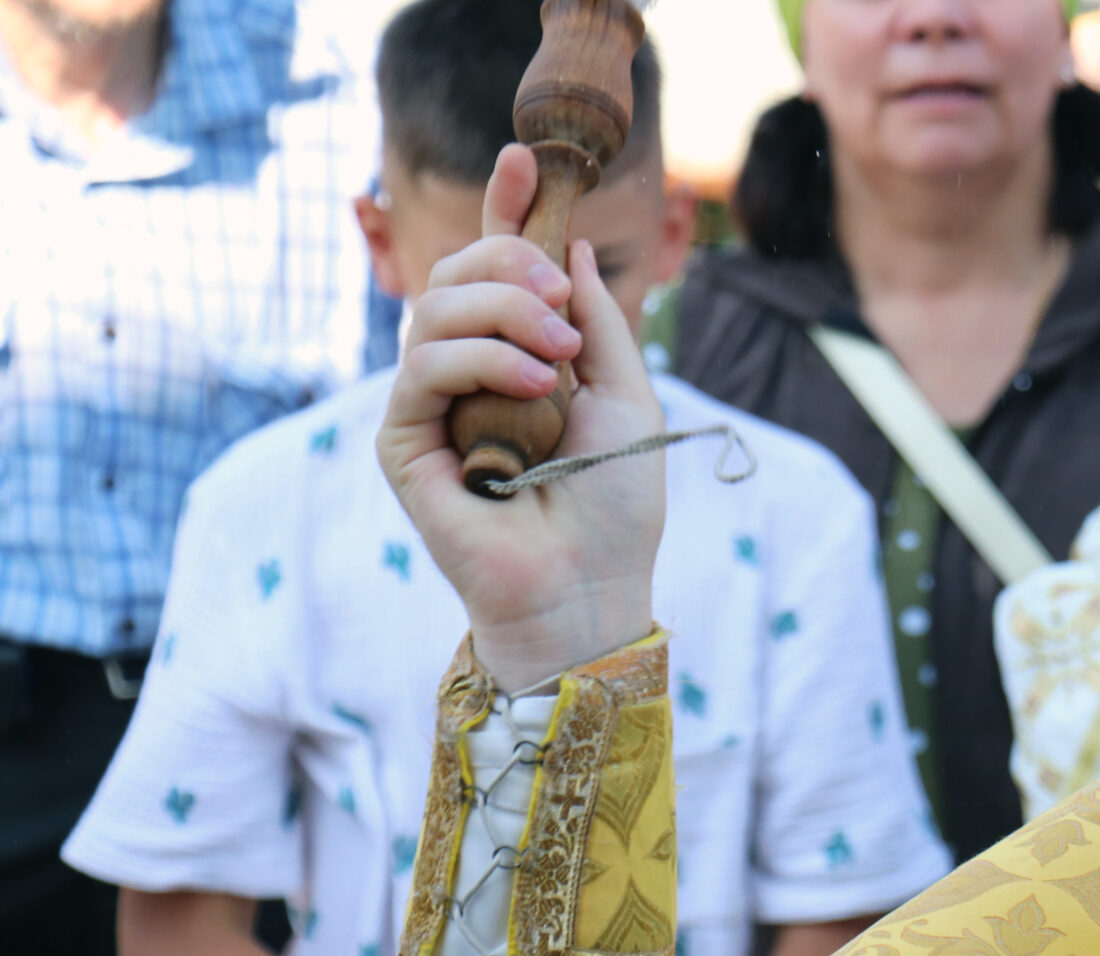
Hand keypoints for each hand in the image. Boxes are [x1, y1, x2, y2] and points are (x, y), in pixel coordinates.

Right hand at [378, 144, 664, 690]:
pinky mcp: (403, 442)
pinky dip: (479, 363)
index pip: (493, 268)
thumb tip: (568, 247)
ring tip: (556, 357)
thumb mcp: (627, 394)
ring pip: (434, 310)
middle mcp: (467, 374)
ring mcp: (430, 406)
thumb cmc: (613, 503)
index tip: (522, 159)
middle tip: (559, 305)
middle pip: (455, 273)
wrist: (589, 583)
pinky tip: (532, 387)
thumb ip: (598, 321)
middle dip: (507, 263)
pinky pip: (422, 368)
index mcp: (517, 356)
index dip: (503, 210)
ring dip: (500, 314)